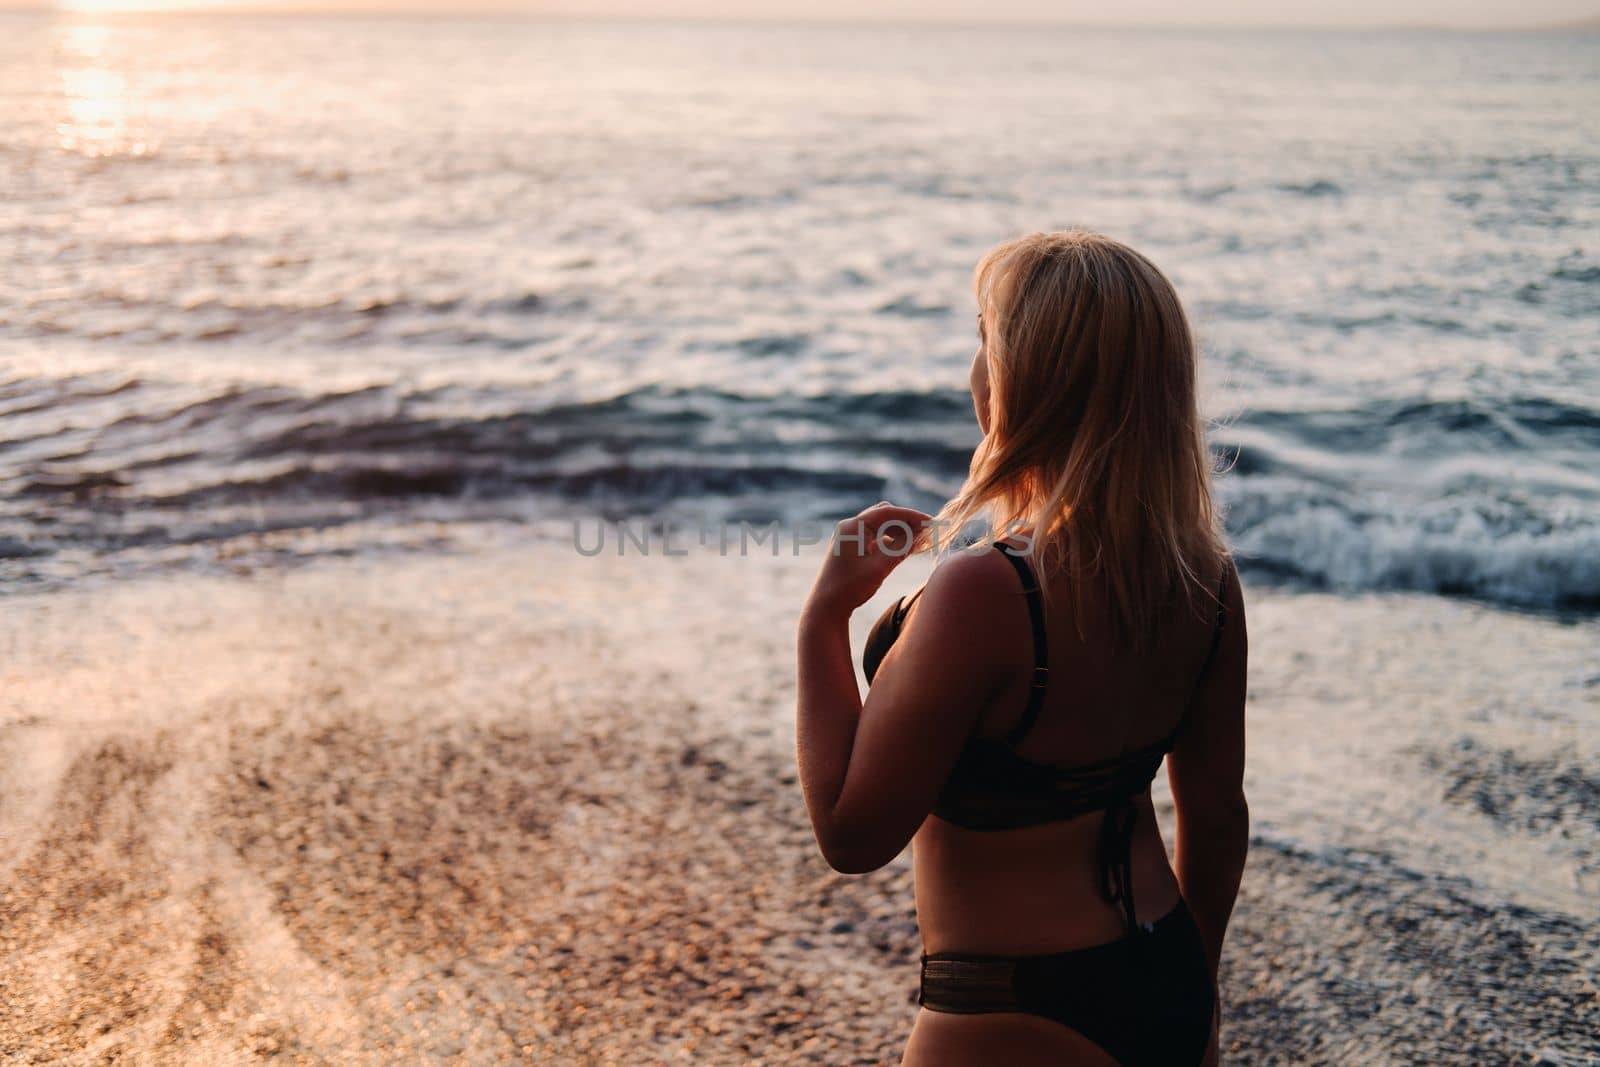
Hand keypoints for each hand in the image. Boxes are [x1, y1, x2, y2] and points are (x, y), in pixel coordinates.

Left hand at [803, 502, 931, 619]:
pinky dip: (889, 540)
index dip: (911, 515)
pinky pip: (874, 537)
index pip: (887, 512)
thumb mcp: (880, 567)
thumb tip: (919, 535)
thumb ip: (901, 549)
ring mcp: (849, 537)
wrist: (826, 607)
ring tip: (918, 541)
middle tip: (927, 531)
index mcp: (853, 527)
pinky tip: (902, 548)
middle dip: (906, 522)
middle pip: (884, 516)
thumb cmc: (850, 587)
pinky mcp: (850, 548)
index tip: (930, 521)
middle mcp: (850, 527)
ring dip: (899, 531)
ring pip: (880, 527)